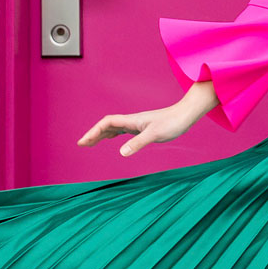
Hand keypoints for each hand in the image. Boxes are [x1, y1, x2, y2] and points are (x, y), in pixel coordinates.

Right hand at [78, 80, 217, 157]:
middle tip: (81, 144)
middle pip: (107, 125)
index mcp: (132, 121)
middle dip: (93, 134)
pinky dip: (113, 134)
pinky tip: (112, 139)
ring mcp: (137, 124)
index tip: (83, 142)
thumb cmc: (173, 122)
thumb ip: (138, 143)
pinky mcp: (143, 127)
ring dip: (101, 134)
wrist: (186, 115)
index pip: (107, 123)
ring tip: (90, 143)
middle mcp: (132, 121)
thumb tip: (122, 153)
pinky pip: (122, 130)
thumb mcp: (155, 134)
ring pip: (114, 127)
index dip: (93, 131)